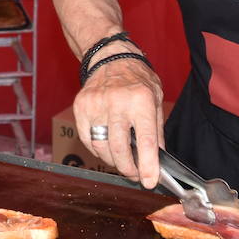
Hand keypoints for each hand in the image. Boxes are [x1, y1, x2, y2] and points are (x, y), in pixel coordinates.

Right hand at [73, 55, 164, 186]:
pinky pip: (87, 139)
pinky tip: (107, 148)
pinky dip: (98, 149)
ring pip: (101, 148)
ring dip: (112, 161)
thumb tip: (156, 161)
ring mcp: (95, 104)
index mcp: (141, 100)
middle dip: (128, 169)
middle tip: (135, 174)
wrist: (111, 57)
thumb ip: (156, 132)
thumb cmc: (137, 79)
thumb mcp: (156, 100)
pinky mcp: (81, 107)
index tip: (149, 182)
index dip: (148, 166)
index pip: (145, 140)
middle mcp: (117, 102)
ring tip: (122, 160)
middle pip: (119, 149)